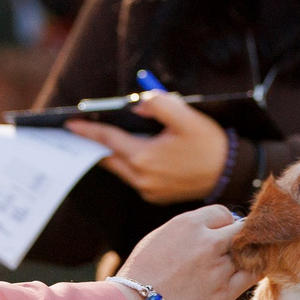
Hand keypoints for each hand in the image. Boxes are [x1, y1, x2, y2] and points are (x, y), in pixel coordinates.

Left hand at [65, 91, 230, 203]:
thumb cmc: (208, 143)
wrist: (230, 173)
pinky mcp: (155, 196)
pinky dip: (128, 164)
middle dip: (93, 144)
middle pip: (108, 158)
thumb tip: (135, 107)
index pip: (107, 140)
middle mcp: (142, 177)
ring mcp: (148, 189)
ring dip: (112, 154)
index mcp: (145, 156)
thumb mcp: (185, 115)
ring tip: (102, 139)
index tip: (69, 124)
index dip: (87, 131)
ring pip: (120, 168)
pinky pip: (134, 177)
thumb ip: (157, 104)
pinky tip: (131, 152)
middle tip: (78, 133)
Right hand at [113, 204, 255, 299]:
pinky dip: (254, 270)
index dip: (222, 224)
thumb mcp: (161, 237)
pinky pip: (252, 275)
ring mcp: (218, 268)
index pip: (223, 214)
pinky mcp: (225, 293)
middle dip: (237, 237)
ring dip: (246, 255)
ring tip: (238, 262)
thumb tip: (212, 227)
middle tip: (232, 247)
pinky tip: (248, 271)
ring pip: (249, 252)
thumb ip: (189, 230)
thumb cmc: (142, 273)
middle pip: (241, 230)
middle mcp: (207, 243)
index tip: (218, 234)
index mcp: (189, 224)